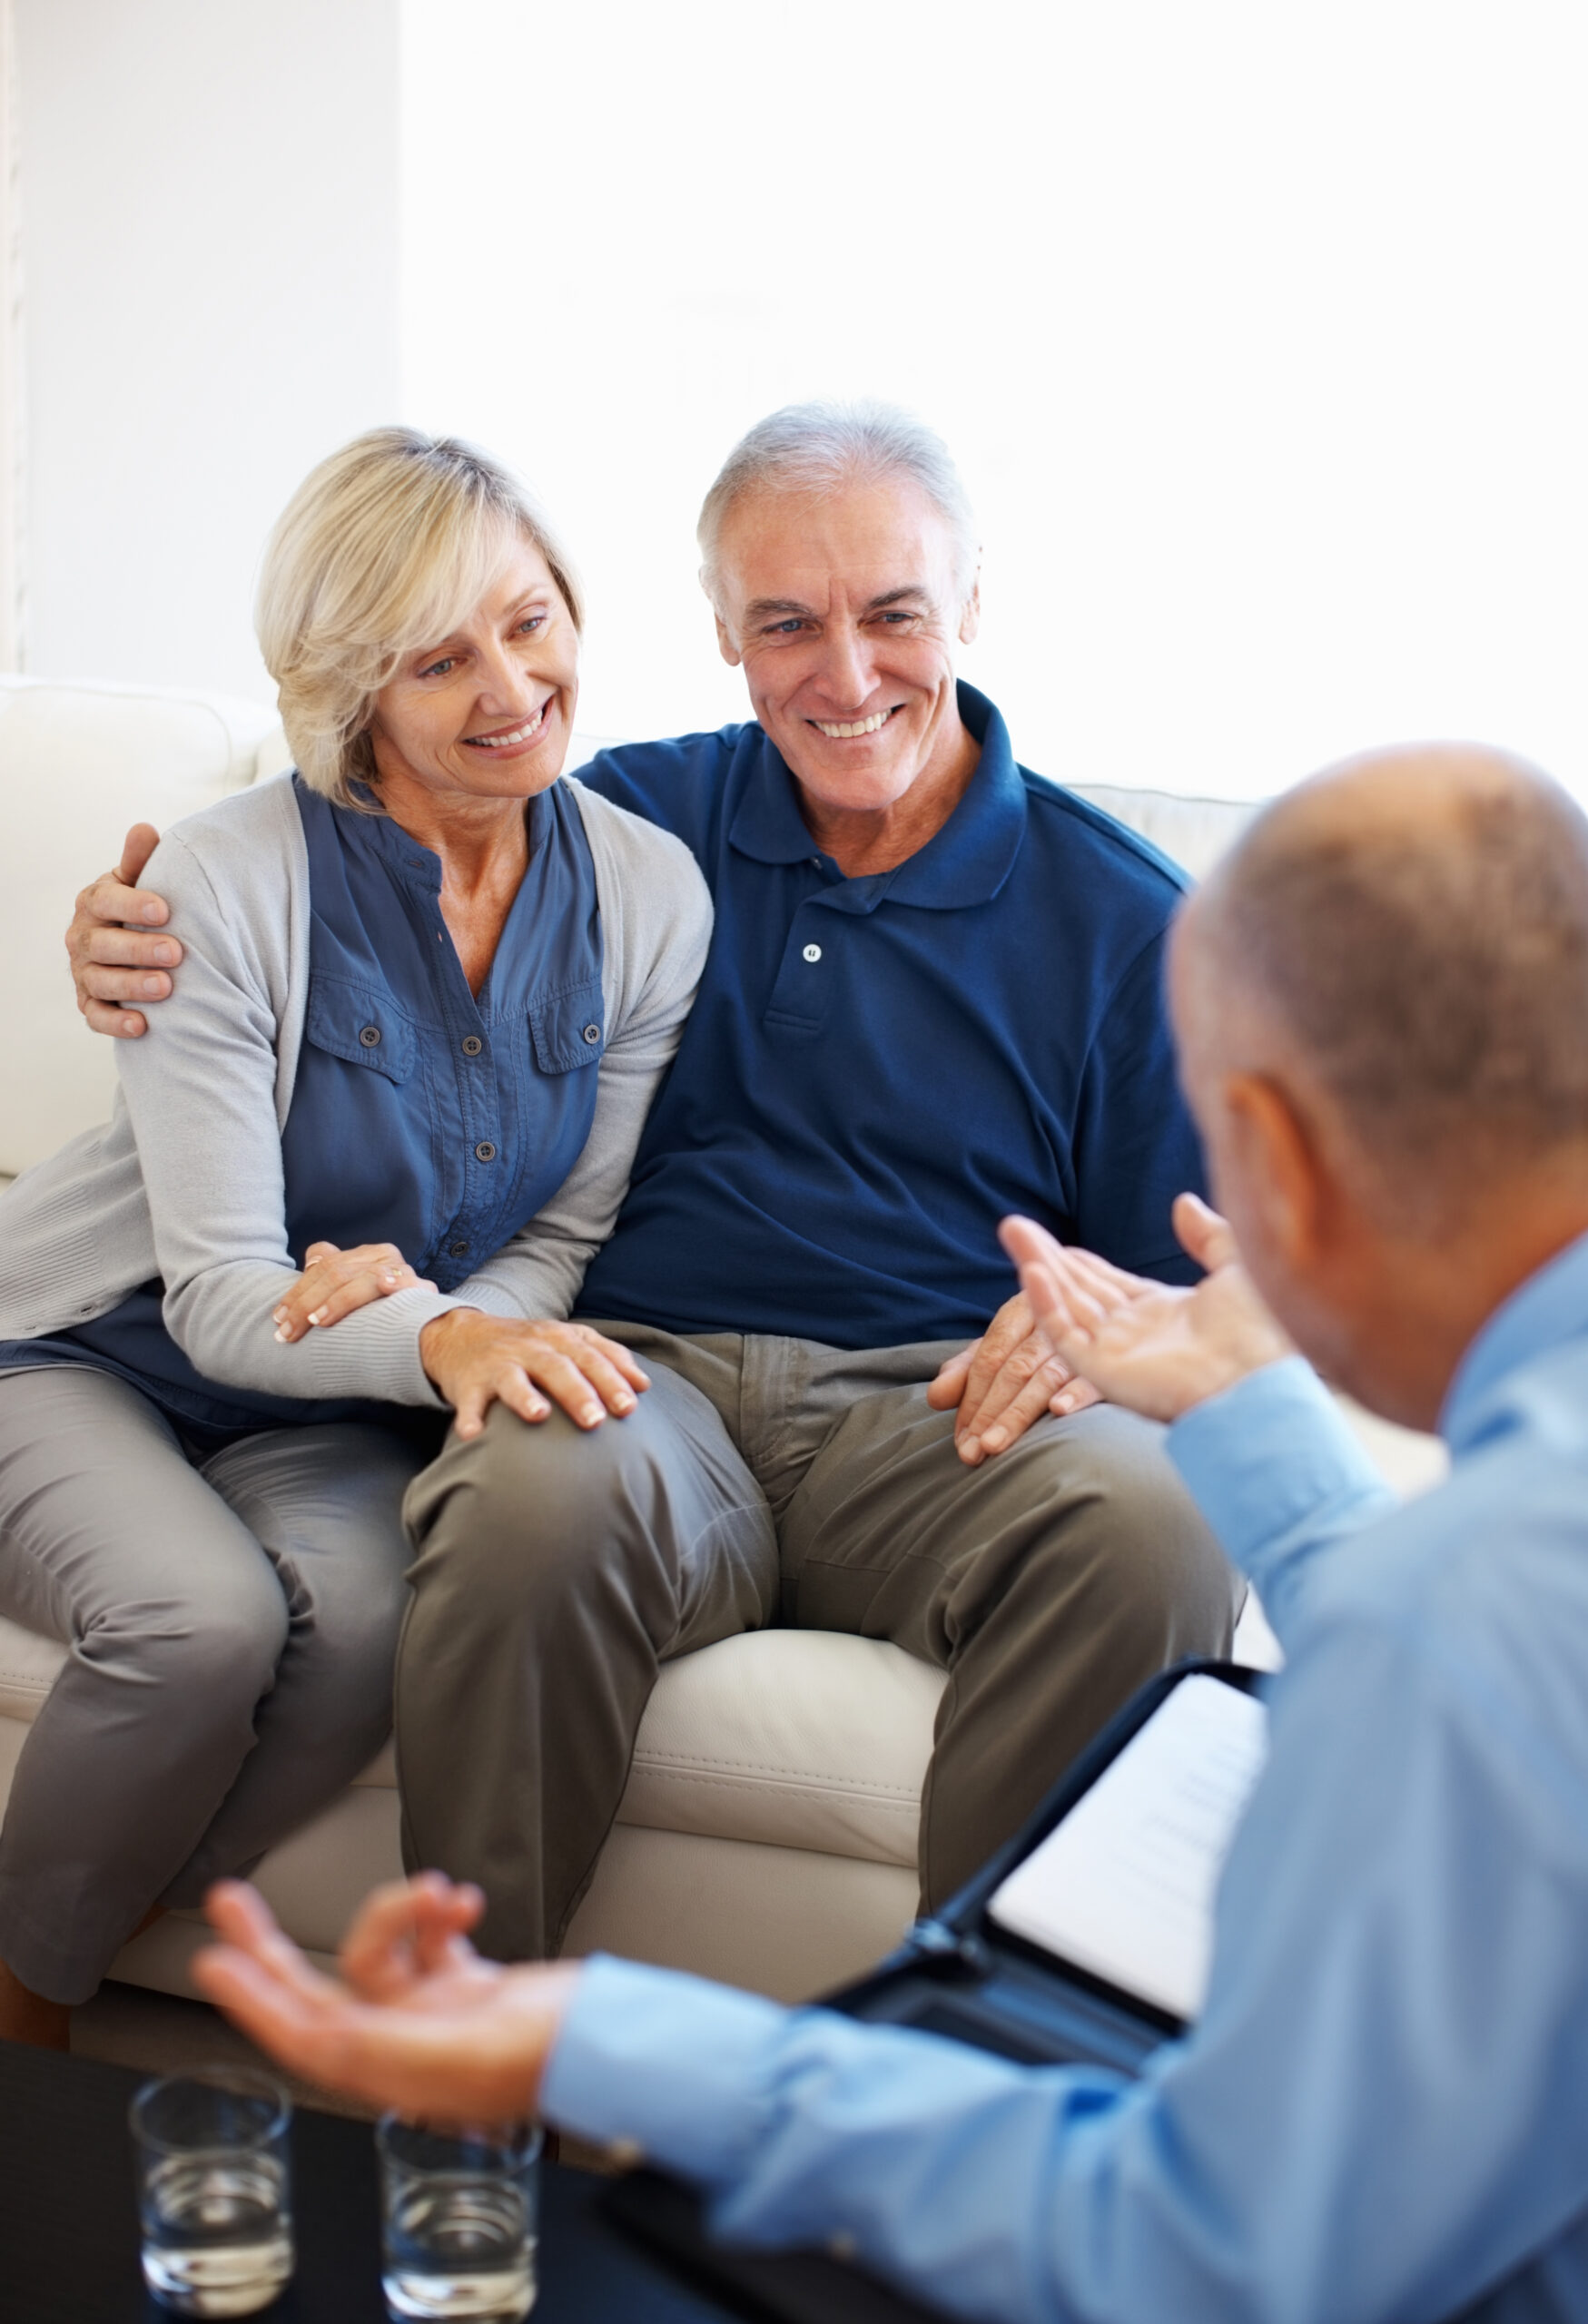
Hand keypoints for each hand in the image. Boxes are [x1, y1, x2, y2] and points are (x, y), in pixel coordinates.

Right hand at [67, 822, 179, 1037]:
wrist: (135, 945)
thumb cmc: (142, 908)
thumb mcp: (141, 882)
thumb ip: (141, 860)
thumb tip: (144, 829)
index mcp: (94, 903)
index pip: (104, 901)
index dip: (131, 905)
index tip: (165, 910)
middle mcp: (82, 938)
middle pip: (101, 945)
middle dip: (137, 949)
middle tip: (176, 953)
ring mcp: (84, 973)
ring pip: (100, 982)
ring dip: (132, 986)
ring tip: (167, 988)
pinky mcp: (91, 1003)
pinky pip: (97, 1017)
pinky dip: (116, 1023)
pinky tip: (144, 1026)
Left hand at [198, 1878, 580, 2126]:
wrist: (615, 2041)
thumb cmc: (553, 2057)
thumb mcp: (466, 2053)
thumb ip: (393, 2044)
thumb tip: (326, 2034)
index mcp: (394, 2075)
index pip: (305, 2037)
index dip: (253, 2002)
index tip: (213, 1963)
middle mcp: (402, 2046)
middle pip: (315, 1993)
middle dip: (270, 1946)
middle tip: (229, 1900)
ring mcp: (431, 2015)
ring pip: (379, 1951)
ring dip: (401, 1909)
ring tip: (438, 1893)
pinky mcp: (464, 1986)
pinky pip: (428, 1937)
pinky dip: (438, 1911)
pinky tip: (461, 1902)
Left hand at [272, 1242, 434, 1342]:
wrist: (437, 1332)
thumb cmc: (390, 1317)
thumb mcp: (358, 1294)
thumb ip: (336, 1277)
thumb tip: (313, 1258)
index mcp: (366, 1254)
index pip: (324, 1261)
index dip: (298, 1289)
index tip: (279, 1316)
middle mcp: (383, 1256)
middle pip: (334, 1271)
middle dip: (304, 1303)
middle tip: (285, 1333)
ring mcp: (402, 1271)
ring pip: (358, 1278)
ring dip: (333, 1302)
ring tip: (312, 1323)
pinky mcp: (420, 1289)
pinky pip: (399, 1283)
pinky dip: (386, 1286)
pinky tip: (379, 1292)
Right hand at [418, 1311, 650, 1440]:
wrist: (461, 1335)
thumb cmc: (526, 1345)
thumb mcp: (565, 1339)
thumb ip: (605, 1356)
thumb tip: (644, 1384)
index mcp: (558, 1338)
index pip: (591, 1356)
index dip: (612, 1379)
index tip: (631, 1405)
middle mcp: (530, 1348)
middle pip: (558, 1367)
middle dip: (578, 1392)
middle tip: (597, 1419)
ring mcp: (498, 1364)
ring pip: (513, 1378)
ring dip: (526, 1396)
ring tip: (539, 1415)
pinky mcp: (468, 1382)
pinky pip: (468, 1400)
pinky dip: (469, 1416)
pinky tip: (474, 1435)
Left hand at [926, 1290, 1100, 1465]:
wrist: (1108, 1314)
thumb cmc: (1042, 1342)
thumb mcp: (1003, 1348)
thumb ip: (966, 1371)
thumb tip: (936, 1398)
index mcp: (1022, 1309)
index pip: (990, 1358)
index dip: (971, 1399)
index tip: (961, 1439)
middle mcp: (1053, 1319)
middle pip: (1015, 1369)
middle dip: (989, 1412)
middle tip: (972, 1452)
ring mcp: (1086, 1338)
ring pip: (1046, 1377)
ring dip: (1019, 1413)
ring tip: (994, 1446)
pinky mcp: (1114, 1359)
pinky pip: (1094, 1376)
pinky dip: (1076, 1393)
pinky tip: (1058, 1412)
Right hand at [998, 1193, 1294, 1423]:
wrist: (1266, 1378)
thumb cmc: (1264, 1334)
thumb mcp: (1237, 1267)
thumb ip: (1208, 1236)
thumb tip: (1183, 1202)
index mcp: (1161, 1313)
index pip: (1105, 1282)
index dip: (1075, 1260)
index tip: (1046, 1237)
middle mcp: (1133, 1333)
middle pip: (1077, 1289)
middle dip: (1044, 1256)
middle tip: (1012, 1225)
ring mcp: (1117, 1353)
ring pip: (1065, 1305)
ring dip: (1037, 1269)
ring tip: (1012, 1233)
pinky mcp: (1106, 1373)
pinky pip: (1066, 1337)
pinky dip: (1047, 1306)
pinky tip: (1031, 1272)